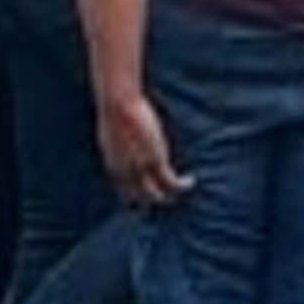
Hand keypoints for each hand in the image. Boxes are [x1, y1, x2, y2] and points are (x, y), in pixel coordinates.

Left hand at [99, 91, 188, 209]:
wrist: (119, 105)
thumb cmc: (114, 110)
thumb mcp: (113, 129)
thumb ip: (117, 139)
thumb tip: (118, 132)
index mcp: (113, 165)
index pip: (124, 190)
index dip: (137, 194)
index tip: (150, 189)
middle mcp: (125, 173)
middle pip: (139, 198)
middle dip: (153, 198)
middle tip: (167, 197)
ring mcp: (140, 169)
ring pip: (156, 195)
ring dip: (169, 195)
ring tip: (181, 189)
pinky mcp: (156, 161)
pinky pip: (172, 182)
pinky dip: (182, 185)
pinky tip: (190, 180)